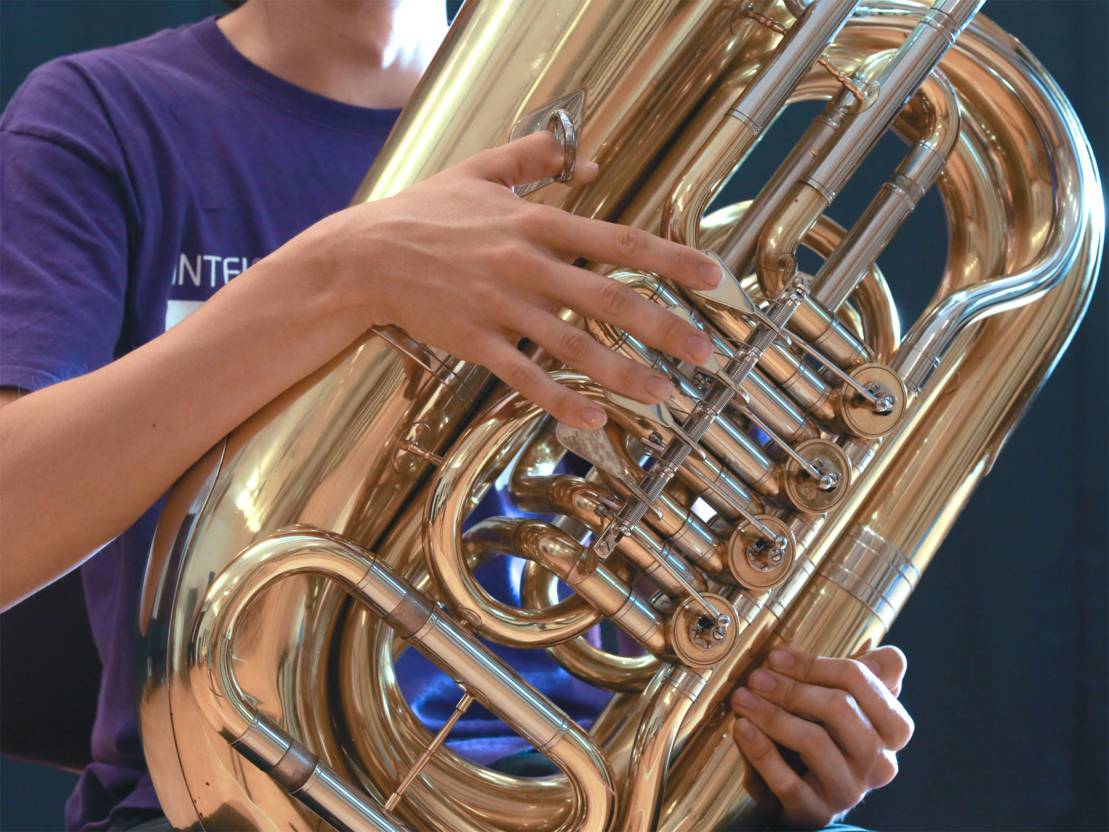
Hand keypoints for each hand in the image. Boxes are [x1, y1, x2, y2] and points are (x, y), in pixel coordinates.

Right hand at [279, 130, 722, 429]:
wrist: (363, 256)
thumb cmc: (423, 211)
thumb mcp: (479, 170)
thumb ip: (535, 159)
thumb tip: (590, 159)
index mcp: (535, 224)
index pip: (618, 241)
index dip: (671, 259)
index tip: (714, 277)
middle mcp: (525, 266)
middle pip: (608, 299)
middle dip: (663, 327)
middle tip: (704, 352)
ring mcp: (500, 308)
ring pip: (572, 346)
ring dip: (623, 373)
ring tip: (664, 395)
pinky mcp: (474, 343)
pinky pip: (524, 377)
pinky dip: (559, 399)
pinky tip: (593, 419)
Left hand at [730, 645, 913, 828]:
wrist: (803, 791)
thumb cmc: (823, 735)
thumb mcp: (844, 703)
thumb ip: (862, 676)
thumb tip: (889, 656)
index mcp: (892, 729)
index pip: (859, 680)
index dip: (814, 664)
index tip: (776, 657)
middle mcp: (878, 762)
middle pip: (839, 708)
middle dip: (791, 688)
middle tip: (755, 678)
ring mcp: (849, 789)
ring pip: (814, 742)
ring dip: (771, 715)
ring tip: (742, 700)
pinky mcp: (817, 813)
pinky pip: (788, 782)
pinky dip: (761, 751)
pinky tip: (742, 729)